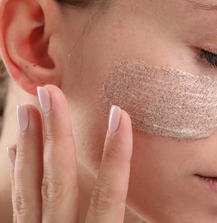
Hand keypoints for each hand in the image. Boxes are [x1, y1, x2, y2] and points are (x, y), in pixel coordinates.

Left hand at [7, 85, 132, 221]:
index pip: (108, 196)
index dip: (116, 155)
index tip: (120, 115)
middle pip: (59, 183)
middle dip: (56, 136)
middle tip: (51, 94)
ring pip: (29, 190)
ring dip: (30, 148)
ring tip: (29, 110)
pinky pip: (18, 203)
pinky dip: (18, 173)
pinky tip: (15, 149)